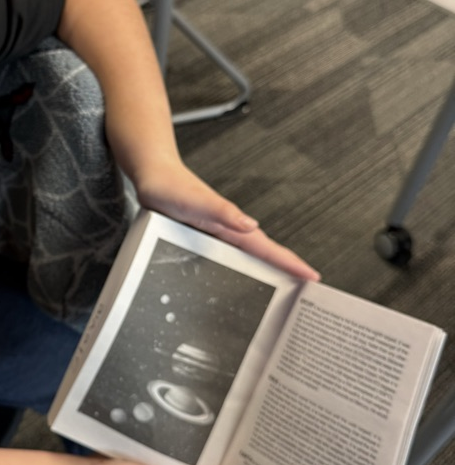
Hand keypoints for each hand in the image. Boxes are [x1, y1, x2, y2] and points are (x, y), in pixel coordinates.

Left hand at [134, 158, 319, 280]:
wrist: (153, 176)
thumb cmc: (171, 187)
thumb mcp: (197, 202)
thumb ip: (223, 212)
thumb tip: (250, 225)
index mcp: (232, 224)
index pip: (268, 248)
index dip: (290, 263)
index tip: (311, 276)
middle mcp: (229, 230)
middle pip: (266, 255)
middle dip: (289, 271)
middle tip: (308, 288)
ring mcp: (219, 234)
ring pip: (251, 256)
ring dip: (270, 270)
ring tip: (287, 286)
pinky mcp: (206, 237)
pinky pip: (233, 256)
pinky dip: (246, 266)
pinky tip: (245, 275)